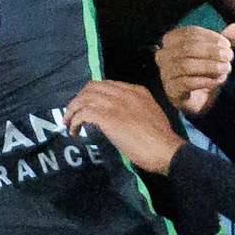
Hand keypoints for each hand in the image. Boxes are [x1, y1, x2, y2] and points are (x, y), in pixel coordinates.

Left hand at [64, 77, 189, 171]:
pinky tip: (74, 131)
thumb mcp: (150, 115)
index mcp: (137, 91)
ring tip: (68, 124)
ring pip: (85, 98)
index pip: (107, 84)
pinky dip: (75, 121)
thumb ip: (134, 110)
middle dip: (79, 99)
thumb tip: (119, 118)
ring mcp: (116, 104)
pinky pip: (84, 113)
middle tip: (73, 114)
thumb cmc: (161, 139)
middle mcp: (125, 93)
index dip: (92, 94)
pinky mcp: (108, 118)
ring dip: (72, 110)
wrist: (166, 150)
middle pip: (92, 87)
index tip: (86, 106)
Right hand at [154, 19, 234, 116]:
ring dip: (210, 66)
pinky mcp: (171, 91)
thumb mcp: (218, 53)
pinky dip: (206, 80)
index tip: (228, 44)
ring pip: (186, 66)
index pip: (189, 33)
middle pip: (187, 48)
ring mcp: (165, 74)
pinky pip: (187, 83)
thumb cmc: (205, 70)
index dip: (210, 37)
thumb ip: (227, 39)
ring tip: (227, 68)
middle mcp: (163, 55)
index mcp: (171, 40)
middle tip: (229, 56)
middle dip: (211, 51)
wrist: (199, 99)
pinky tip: (220, 80)